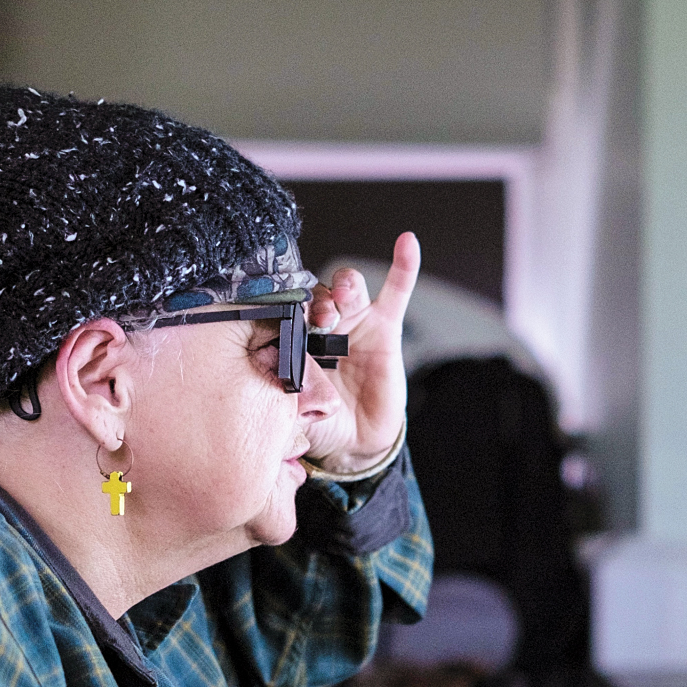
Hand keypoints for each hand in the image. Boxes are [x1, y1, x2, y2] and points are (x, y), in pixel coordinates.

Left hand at [300, 232, 418, 471]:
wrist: (355, 443)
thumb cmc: (320, 422)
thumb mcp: (293, 408)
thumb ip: (285, 388)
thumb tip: (279, 371)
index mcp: (293, 337)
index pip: (286, 308)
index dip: (285, 306)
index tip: (284, 315)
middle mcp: (321, 324)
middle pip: (315, 292)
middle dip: (315, 298)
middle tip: (318, 316)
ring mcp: (354, 322)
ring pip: (347, 287)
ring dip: (344, 286)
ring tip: (342, 297)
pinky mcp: (385, 327)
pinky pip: (396, 291)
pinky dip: (404, 267)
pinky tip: (408, 243)